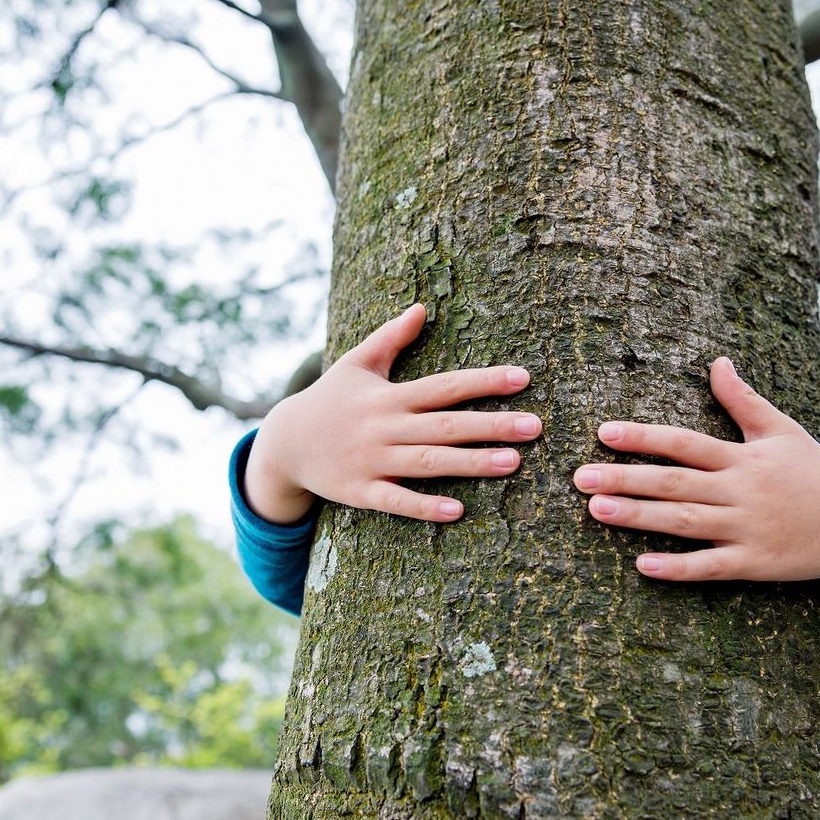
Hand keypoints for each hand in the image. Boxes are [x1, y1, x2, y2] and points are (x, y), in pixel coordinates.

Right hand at [244, 303, 541, 523]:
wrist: (283, 443)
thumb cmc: (329, 400)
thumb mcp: (356, 363)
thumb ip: (390, 338)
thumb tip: (422, 308)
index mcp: (389, 396)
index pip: (444, 386)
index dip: (484, 381)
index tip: (523, 378)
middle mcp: (384, 428)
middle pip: (445, 426)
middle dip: (491, 425)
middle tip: (535, 426)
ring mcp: (372, 461)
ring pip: (428, 463)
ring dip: (470, 463)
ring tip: (512, 462)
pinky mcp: (360, 492)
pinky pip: (396, 501)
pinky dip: (424, 506)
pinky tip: (458, 511)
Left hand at [573, 357, 819, 595]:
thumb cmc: (814, 471)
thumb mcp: (781, 430)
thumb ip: (743, 400)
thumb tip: (717, 361)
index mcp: (742, 457)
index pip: (684, 443)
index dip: (644, 437)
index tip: (604, 433)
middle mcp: (742, 491)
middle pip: (675, 482)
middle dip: (626, 478)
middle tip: (579, 476)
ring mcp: (748, 528)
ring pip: (684, 522)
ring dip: (638, 516)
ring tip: (595, 510)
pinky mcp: (757, 564)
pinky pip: (712, 567)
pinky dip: (679, 568)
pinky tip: (642, 566)